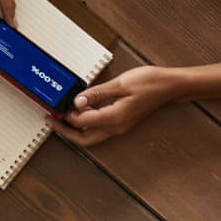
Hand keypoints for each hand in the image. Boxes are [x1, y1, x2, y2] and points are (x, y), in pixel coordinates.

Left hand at [58, 65, 174, 147]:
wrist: (169, 86)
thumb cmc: (149, 82)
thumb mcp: (120, 84)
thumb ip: (96, 93)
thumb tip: (77, 101)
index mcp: (114, 118)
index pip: (82, 122)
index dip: (67, 116)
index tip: (57, 107)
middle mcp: (115, 126)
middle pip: (83, 138)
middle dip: (65, 131)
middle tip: (51, 120)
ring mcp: (118, 126)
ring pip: (90, 135)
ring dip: (75, 128)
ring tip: (62, 114)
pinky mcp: (120, 121)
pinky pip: (99, 128)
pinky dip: (86, 122)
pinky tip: (81, 109)